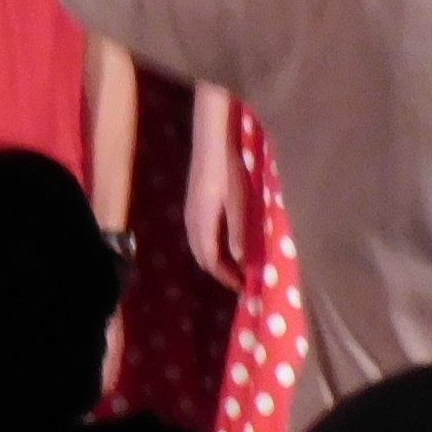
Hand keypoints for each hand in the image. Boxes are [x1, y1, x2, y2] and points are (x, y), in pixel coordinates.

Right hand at [183, 103, 245, 289]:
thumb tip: (240, 262)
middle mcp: (191, 224)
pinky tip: (224, 242)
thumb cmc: (228, 172)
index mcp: (202, 226)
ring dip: (214, 260)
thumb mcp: (238, 204)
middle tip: (240, 280)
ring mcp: (189, 215)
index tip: (243, 286)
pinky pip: (197, 237)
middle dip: (220, 272)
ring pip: (198, 248)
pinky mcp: (192, 206)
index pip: (211, 262)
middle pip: (202, 258)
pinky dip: (210, 247)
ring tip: (235, 266)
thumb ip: (237, 233)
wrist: (210, 144)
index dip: (226, 277)